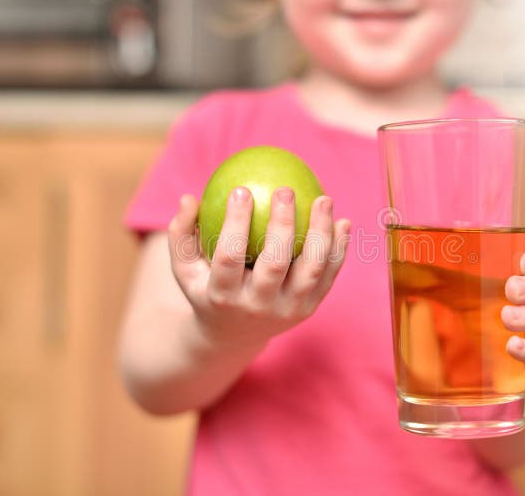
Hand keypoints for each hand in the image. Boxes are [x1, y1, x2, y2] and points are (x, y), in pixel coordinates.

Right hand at [167, 187, 350, 348]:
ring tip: (323, 198)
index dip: (235, 223)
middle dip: (282, 224)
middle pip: (275, 264)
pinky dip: (338, 248)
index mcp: (223, 296)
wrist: (234, 336)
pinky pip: (329, 275)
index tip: (241, 189)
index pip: (229, 257)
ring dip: (321, 232)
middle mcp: (258, 307)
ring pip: (312, 269)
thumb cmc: (207, 288)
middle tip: (284, 189)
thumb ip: (181, 234)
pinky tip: (342, 221)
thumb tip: (188, 198)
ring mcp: (288, 310)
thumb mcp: (185, 268)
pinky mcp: (309, 309)